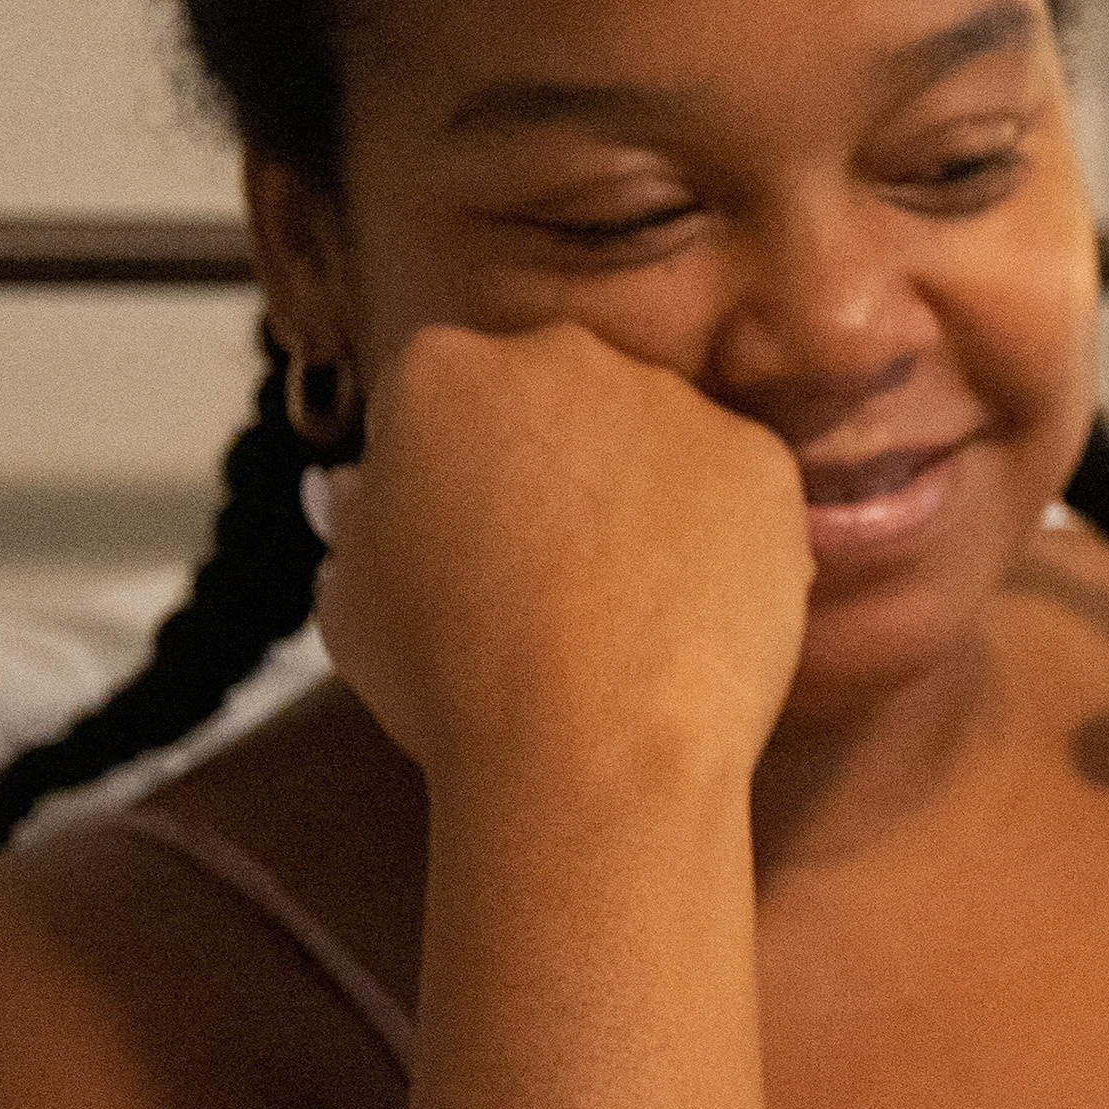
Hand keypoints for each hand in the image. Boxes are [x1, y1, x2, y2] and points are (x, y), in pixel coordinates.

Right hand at [314, 323, 813, 804]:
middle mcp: (557, 355)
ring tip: (623, 613)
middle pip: (553, 399)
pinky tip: (690, 615)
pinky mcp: (758, 457)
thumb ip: (365, 518)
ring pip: (651, 439)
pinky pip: (736, 487)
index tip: (466, 552)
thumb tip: (373, 491)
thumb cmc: (452, 687)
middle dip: (550, 468)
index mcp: (438, 369)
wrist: (591, 753)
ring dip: (640, 498)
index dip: (452, 483)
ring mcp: (670, 400)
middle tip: (551, 579)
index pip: (443, 401)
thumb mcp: (349, 597)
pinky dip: (721, 540)